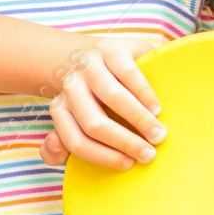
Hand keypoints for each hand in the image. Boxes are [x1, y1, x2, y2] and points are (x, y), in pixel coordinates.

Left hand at [39, 37, 165, 169]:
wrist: (97, 57)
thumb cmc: (94, 101)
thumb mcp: (76, 122)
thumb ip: (57, 148)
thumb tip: (54, 144)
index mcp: (60, 109)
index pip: (74, 140)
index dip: (102, 156)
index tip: (128, 164)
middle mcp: (70, 87)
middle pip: (94, 123)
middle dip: (124, 142)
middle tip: (149, 154)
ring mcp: (89, 66)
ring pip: (112, 97)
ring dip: (139, 120)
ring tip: (158, 135)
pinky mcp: (110, 49)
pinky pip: (128, 74)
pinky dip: (145, 95)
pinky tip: (156, 109)